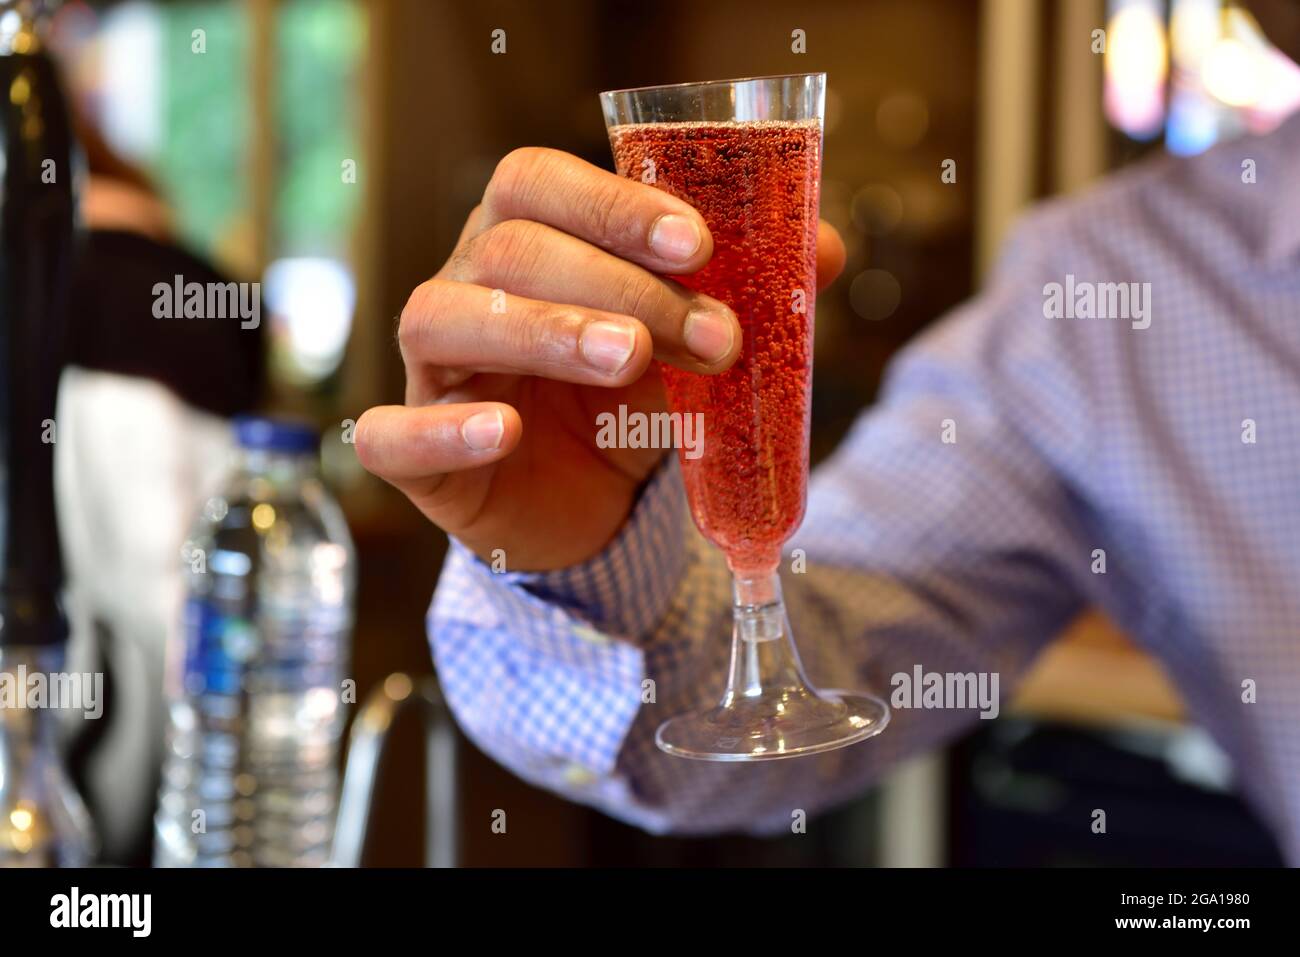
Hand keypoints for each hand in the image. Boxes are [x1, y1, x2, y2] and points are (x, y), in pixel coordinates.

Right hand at [356, 148, 845, 570]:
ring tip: (629, 361)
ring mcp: (432, 371)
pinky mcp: (414, 453)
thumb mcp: (689, 347)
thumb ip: (745, 293)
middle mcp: (465, 289)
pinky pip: (389, 433)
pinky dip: (442, 429)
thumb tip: (824, 247)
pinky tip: (504, 429)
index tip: (698, 245)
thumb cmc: (628, 409)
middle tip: (709, 335)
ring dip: (543, 331)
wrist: (589, 512)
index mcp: (523, 243)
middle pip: (507, 248)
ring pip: (442, 318)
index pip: (537, 183)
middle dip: (616, 283)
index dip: (613, 203)